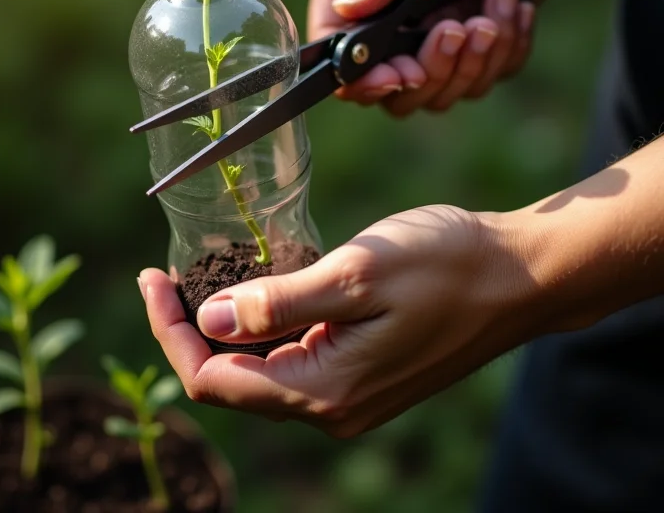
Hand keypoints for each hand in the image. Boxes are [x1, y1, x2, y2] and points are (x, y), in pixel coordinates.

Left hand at [139, 205, 544, 437]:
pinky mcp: (362, 369)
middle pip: (230, 379)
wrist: (517, 276)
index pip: (213, 379)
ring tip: (201, 279)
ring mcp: (349, 392)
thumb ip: (279, 303)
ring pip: (260, 370)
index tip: (152, 279)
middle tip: (167, 276)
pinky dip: (262, 327)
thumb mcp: (356, 273)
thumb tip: (209, 321)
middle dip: (189, 329)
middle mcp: (331, 405)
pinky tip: (257, 289)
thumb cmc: (445, 265)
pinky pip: (292, 359)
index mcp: (324, 390)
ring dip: (224, 329)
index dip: (170, 331)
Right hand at [308, 0, 582, 113]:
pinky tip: (515, 1)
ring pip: (439, 90)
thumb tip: (352, 6)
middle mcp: (389, 9)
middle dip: (428, 71)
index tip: (397, 74)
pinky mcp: (482, 32)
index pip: (334, 43)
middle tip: (457, 29)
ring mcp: (435, 25)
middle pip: (388, 84)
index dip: (358, 74)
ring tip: (498, 4)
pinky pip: (488, 75)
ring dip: (474, 61)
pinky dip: (508, 50)